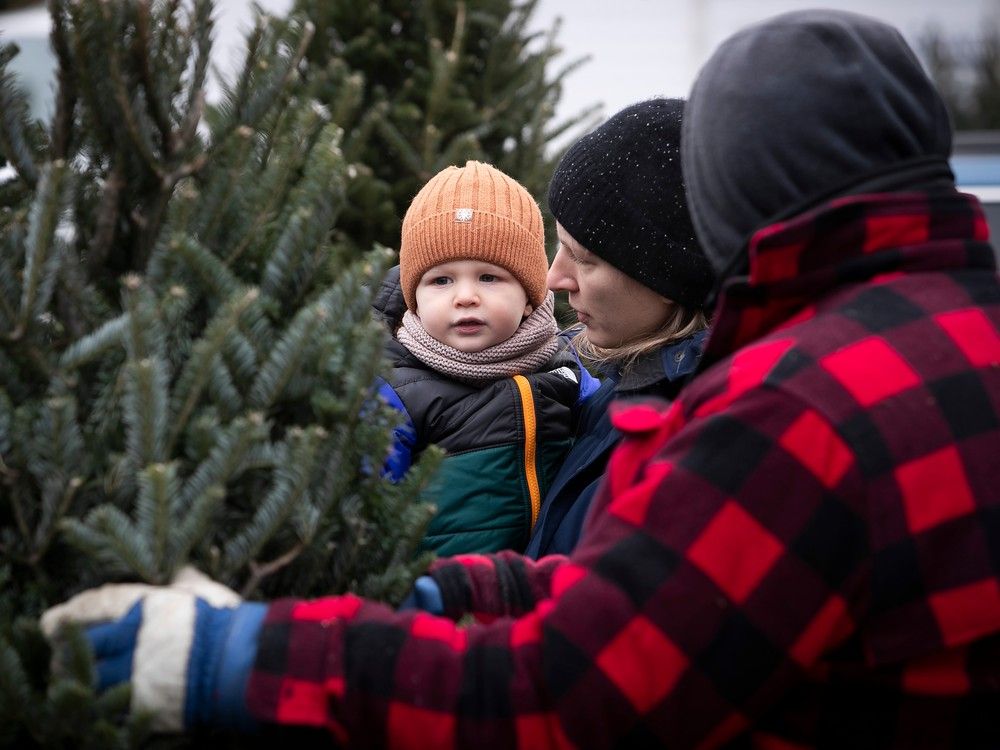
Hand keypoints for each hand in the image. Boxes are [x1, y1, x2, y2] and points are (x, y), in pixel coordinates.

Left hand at [41, 567, 264, 731]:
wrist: (242, 663)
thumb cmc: (226, 621)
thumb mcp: (204, 591)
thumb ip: (184, 579)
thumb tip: (178, 568)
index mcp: (144, 606)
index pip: (94, 605)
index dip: (70, 612)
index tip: (53, 618)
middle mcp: (131, 640)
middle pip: (83, 644)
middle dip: (67, 649)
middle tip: (59, 653)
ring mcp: (134, 674)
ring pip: (89, 678)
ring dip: (78, 678)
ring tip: (72, 679)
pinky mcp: (141, 704)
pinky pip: (108, 705)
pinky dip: (98, 702)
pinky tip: (97, 700)